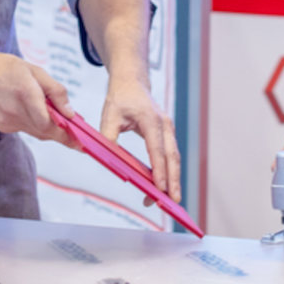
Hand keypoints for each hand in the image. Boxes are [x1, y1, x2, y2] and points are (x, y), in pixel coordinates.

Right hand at [0, 52, 77, 148]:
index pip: (48, 123)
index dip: (66, 133)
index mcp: (25, 93)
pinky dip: (34, 123)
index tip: (81, 140)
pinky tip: (33, 111)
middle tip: (79, 140)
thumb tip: (70, 112)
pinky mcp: (2, 126)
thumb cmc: (3, 68)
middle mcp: (15, 111)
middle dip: (63, 135)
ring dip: (50, 129)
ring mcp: (7, 122)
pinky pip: (25, 128)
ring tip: (61, 121)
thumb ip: (55, 91)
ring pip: (36, 132)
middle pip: (45, 132)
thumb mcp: (34, 70)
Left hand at [100, 77, 180, 203]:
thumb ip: (108, 137)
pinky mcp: (166, 134)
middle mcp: (164, 125)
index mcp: (151, 119)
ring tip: (171, 200)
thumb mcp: (109, 115)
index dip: (159, 170)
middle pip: (172, 157)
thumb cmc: (120, 98)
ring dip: (173, 179)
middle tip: (174, 201)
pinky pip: (170, 154)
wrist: (131, 82)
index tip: (159, 188)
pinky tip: (164, 186)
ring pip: (174, 157)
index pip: (156, 149)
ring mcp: (168, 129)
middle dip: (174, 180)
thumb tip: (109, 160)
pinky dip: (169, 171)